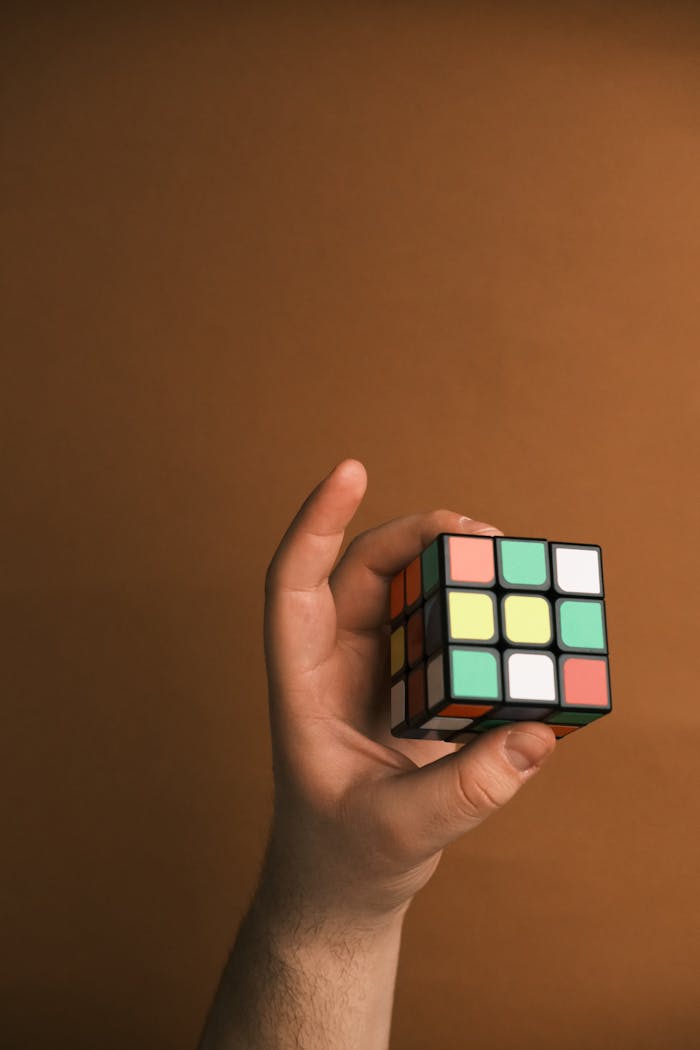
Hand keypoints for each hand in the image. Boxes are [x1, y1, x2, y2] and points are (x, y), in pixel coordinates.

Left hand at [261, 459, 555, 926]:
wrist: (344, 885)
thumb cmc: (342, 855)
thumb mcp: (397, 831)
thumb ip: (464, 791)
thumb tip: (535, 734)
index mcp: (302, 682)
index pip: (295, 581)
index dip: (316, 522)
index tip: (350, 469)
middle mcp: (335, 661)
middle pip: (364, 570)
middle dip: (416, 537)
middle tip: (479, 531)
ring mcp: (377, 670)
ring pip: (407, 592)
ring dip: (452, 569)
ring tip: (506, 562)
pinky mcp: (416, 687)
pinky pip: (445, 631)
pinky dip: (477, 614)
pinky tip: (513, 613)